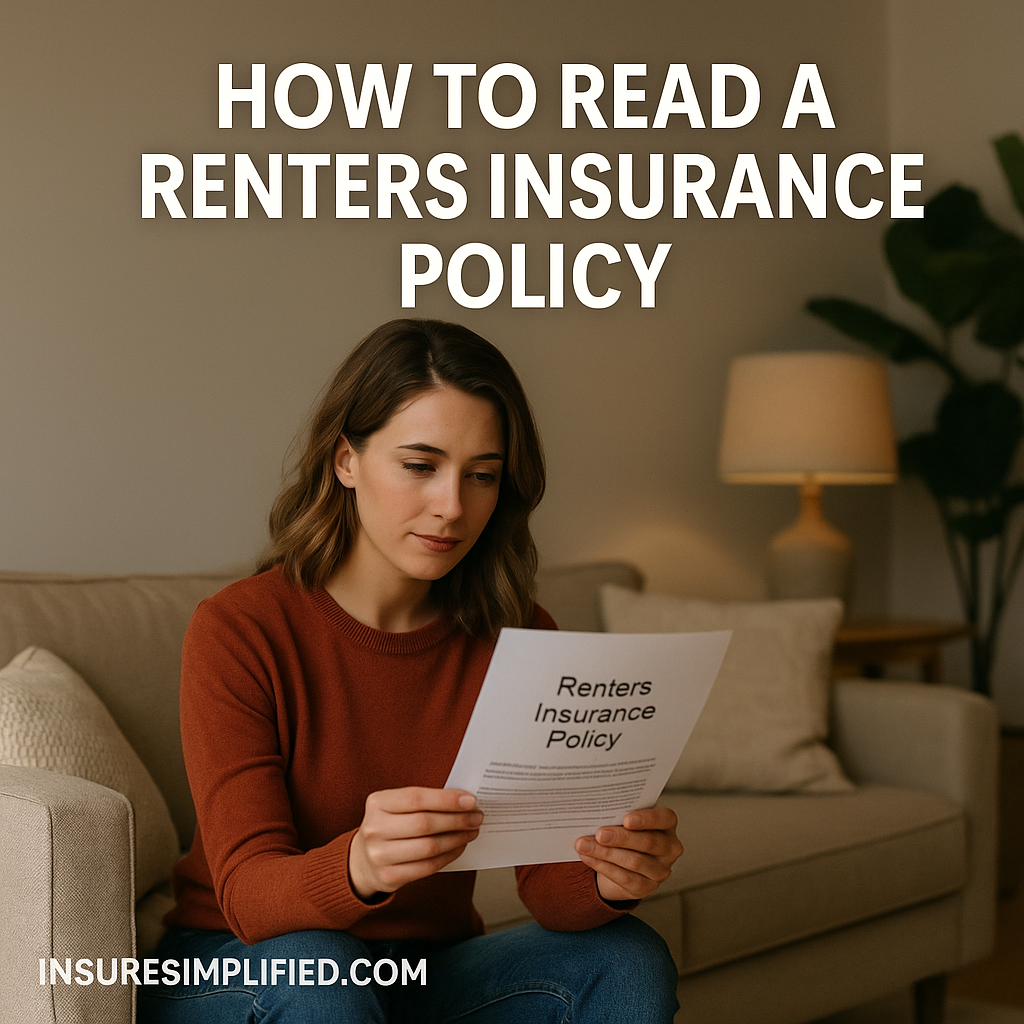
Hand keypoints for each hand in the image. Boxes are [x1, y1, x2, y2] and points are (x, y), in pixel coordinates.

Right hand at [348, 787, 481, 900]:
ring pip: (429, 847)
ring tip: (471, 831)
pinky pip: (428, 867)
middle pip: (425, 824)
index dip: (447, 799)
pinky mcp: (389, 877)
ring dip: (457, 838)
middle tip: (476, 817)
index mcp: (377, 803)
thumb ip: (424, 801)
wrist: (362, 859)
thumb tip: (464, 801)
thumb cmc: (390, 825)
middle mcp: (374, 828)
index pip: (416, 798)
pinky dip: (449, 856)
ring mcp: (379, 855)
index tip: (471, 801)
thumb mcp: (396, 806)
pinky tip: (459, 847)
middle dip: (457, 820)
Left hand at [574, 806, 682, 902]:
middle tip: (599, 834)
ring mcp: (660, 870)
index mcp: (667, 824)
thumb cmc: (626, 832)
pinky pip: (624, 878)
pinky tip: (588, 857)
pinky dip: (603, 866)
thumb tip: (596, 810)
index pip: (664, 818)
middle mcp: (669, 848)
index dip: (646, 819)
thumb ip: (619, 814)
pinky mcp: (646, 887)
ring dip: (606, 853)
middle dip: (620, 838)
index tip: (626, 819)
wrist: (623, 862)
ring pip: (634, 861)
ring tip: (584, 845)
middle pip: (647, 842)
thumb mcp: (626, 820)